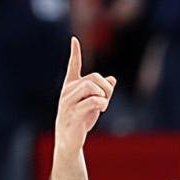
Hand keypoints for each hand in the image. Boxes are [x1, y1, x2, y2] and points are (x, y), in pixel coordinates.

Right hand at [55, 37, 115, 154]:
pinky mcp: (73, 113)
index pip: (72, 66)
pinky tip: (102, 109)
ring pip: (91, 86)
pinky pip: (92, 101)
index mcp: (71, 87)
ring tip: (103, 106)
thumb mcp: (93, 104)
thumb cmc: (81, 120)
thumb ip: (102, 91)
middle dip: (106, 87)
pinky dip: (102, 103)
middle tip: (107, 99)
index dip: (74, 53)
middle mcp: (68, 91)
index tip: (74, 39)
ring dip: (104, 95)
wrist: (70, 140)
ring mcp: (68, 102)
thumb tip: (112, 79)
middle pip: (93, 77)